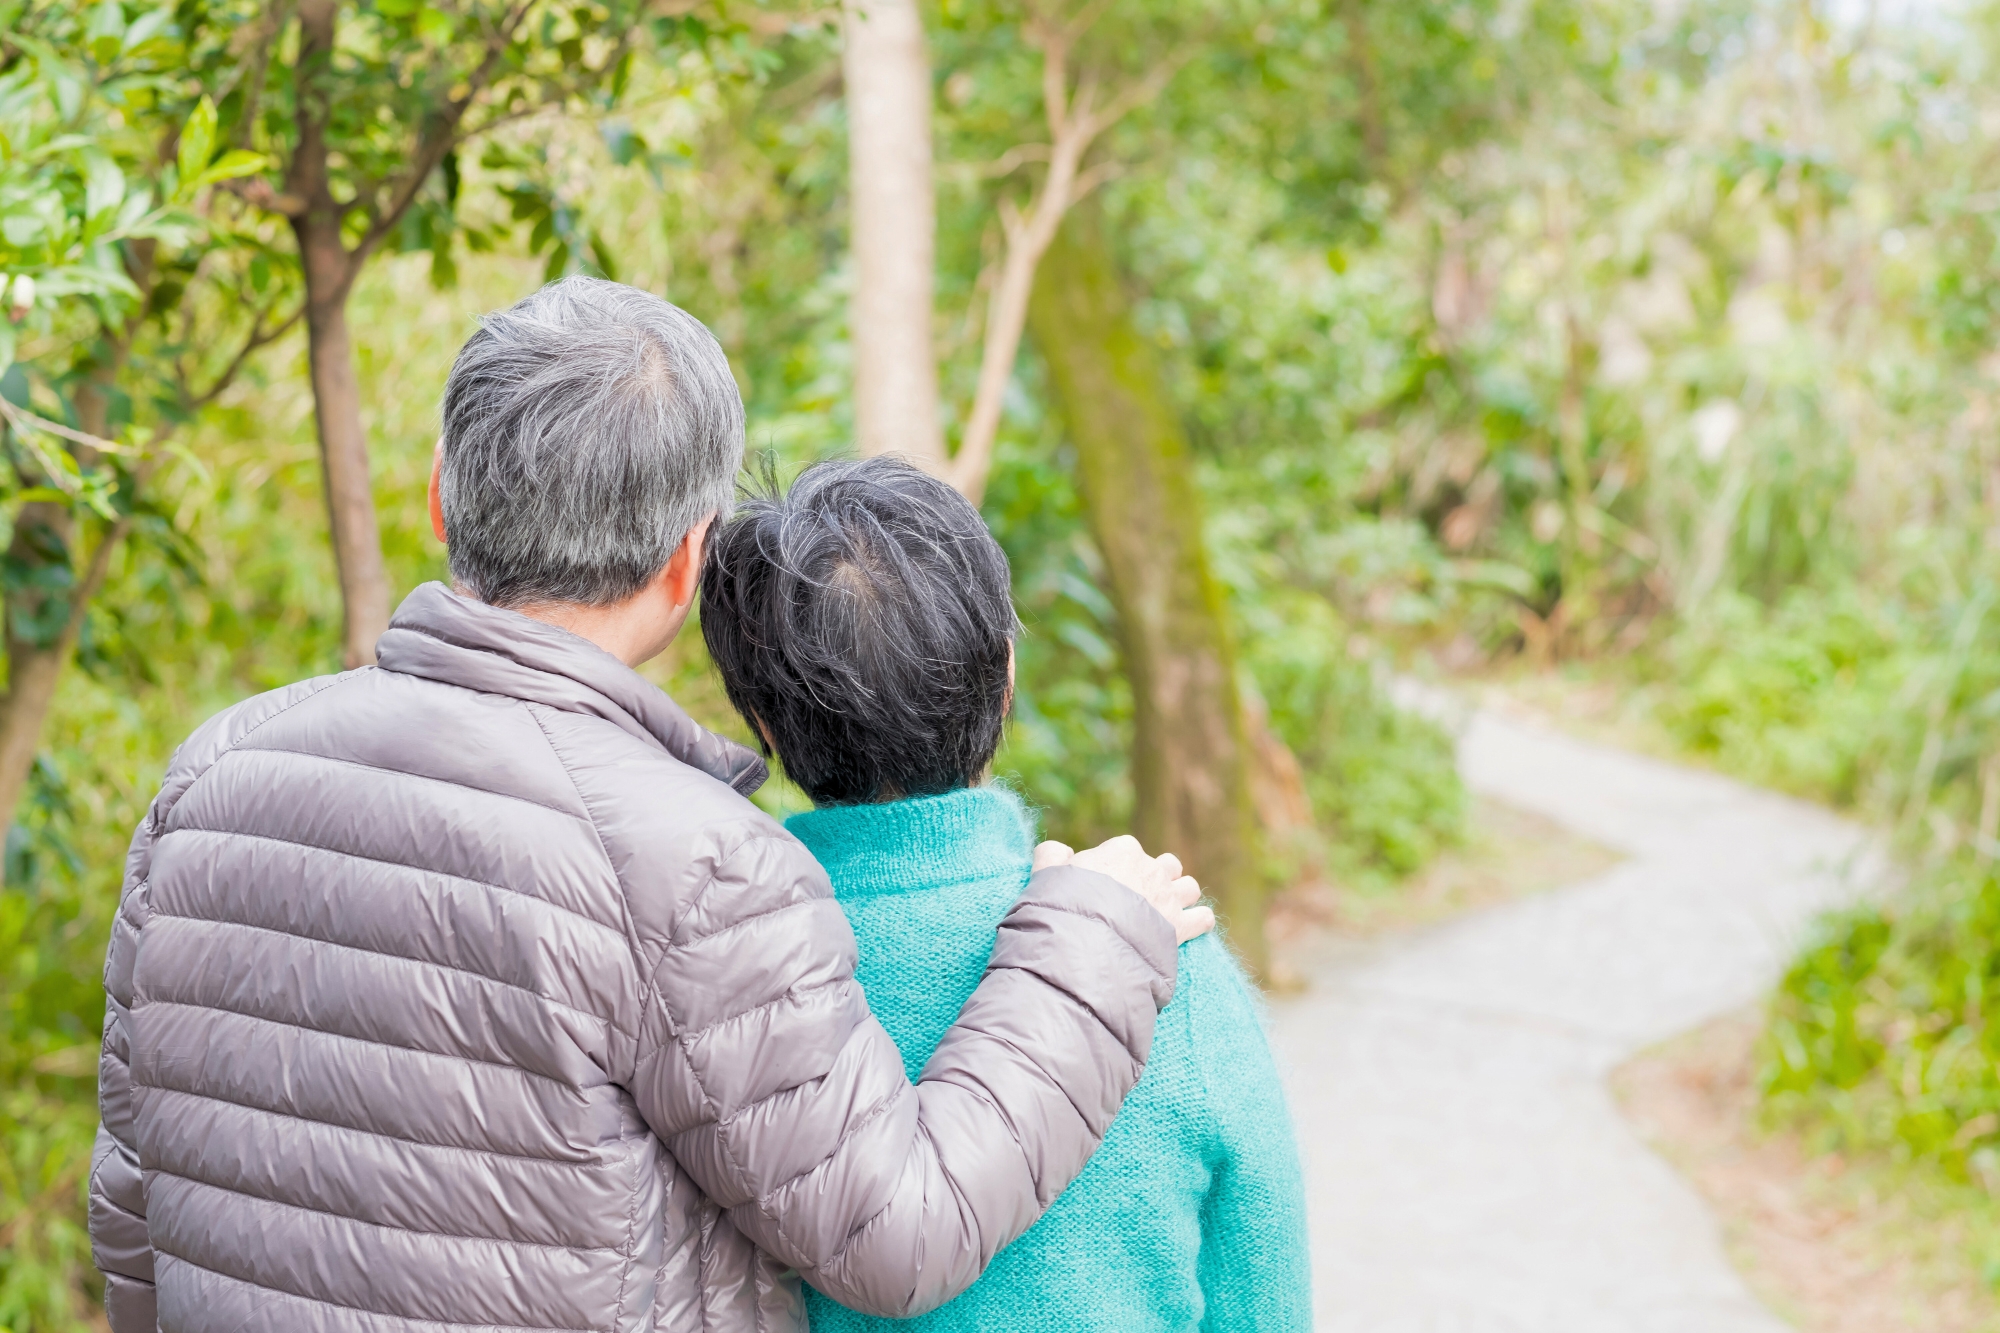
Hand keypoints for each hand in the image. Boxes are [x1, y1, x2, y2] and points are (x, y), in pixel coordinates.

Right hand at [1039, 835, 1214, 944]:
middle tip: (1138, 900)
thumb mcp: (1045, 875)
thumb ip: (1051, 856)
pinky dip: (1198, 923)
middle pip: (1167, 865)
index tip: (1105, 886)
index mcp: (1122, 850)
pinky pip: (1204, 918)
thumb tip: (1058, 849)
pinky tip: (1188, 929)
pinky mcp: (1181, 926)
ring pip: (1189, 887)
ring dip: (1181, 896)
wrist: (1087, 944)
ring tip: (1166, 912)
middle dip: (1156, 879)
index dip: (1117, 868)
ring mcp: (1169, 897)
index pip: (1128, 850)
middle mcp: (1152, 868)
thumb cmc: (1063, 906)